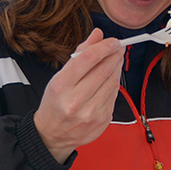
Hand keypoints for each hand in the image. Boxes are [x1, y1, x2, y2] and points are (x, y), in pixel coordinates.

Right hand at [33, 29, 124, 162]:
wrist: (52, 135)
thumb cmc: (55, 102)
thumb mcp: (59, 77)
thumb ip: (80, 54)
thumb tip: (98, 34)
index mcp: (61, 86)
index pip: (88, 59)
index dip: (105, 47)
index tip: (113, 41)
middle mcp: (75, 101)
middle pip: (103, 70)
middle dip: (114, 55)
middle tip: (118, 47)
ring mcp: (90, 113)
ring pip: (112, 82)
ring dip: (117, 68)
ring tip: (116, 60)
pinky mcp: (102, 121)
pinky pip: (114, 96)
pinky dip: (114, 84)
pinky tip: (111, 78)